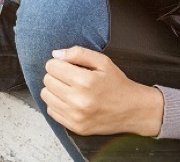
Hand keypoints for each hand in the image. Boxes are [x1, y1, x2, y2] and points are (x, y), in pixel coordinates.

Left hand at [42, 46, 163, 136]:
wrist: (134, 110)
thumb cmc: (117, 84)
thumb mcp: (103, 61)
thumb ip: (78, 53)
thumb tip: (56, 54)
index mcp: (85, 81)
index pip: (51, 66)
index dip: (58, 63)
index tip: (67, 66)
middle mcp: (79, 100)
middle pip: (47, 80)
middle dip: (56, 75)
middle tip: (70, 77)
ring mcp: (76, 116)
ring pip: (45, 95)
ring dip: (54, 89)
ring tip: (68, 88)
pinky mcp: (76, 127)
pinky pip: (51, 111)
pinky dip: (57, 104)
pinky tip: (69, 101)